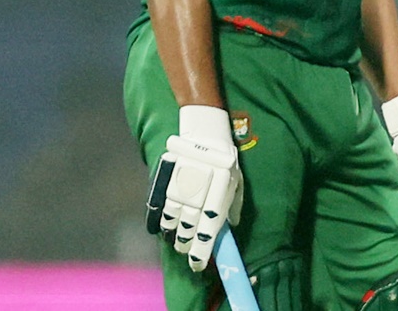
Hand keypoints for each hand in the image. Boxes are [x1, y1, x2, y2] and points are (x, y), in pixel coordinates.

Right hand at [145, 105, 242, 271]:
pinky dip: (161, 221)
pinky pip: (160, 208)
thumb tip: (232, 226)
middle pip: (188, 228)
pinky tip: (162, 228)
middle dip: (187, 244)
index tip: (198, 264)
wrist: (203, 133)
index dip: (202, 249)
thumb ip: (234, 204)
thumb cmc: (225, 159)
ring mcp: (179, 187)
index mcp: (218, 192)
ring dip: (175, 234)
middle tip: (187, 250)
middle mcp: (197, 192)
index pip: (208, 228)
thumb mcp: (237, 179)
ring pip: (173, 220)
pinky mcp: (166, 182)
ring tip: (177, 240)